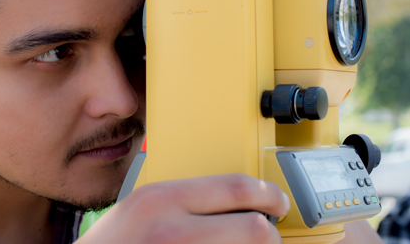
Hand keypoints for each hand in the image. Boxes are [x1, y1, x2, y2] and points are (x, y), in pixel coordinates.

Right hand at [78, 173, 289, 243]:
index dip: (268, 193)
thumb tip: (232, 199)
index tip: (278, 201)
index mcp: (163, 200)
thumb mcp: (142, 206)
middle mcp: (174, 231)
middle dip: (270, 232)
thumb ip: (183, 199)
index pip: (236, 188)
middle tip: (270, 232)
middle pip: (254, 229)